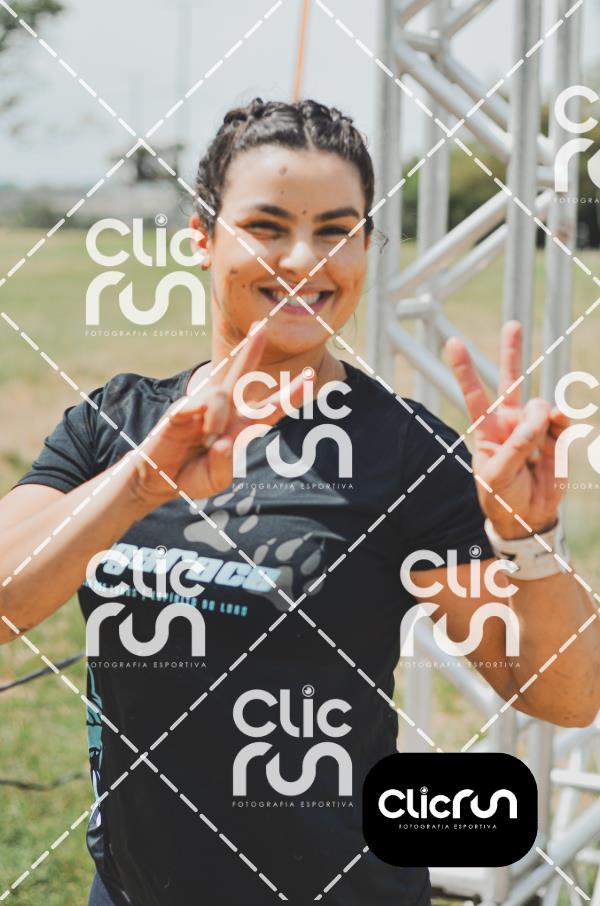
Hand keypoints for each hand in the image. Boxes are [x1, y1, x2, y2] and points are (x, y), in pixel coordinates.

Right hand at [129, 323, 312, 510]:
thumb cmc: (192, 475)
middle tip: (262, 326)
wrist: (159, 479)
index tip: (312, 376)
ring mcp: (202, 407)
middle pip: (242, 373)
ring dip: (220, 418)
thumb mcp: (215, 480)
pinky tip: (199, 433)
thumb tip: (225, 442)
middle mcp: (225, 410)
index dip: (292, 393)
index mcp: (241, 426)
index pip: (272, 407)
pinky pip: (198, 403)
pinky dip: (204, 419)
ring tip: (209, 439)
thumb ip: (224, 464)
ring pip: (222, 394)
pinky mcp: (181, 409)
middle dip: (252, 349)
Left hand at [446, 320, 568, 539]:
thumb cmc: (502, 496)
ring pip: (539, 405)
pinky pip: (560, 418)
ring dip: (540, 419)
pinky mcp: (556, 435)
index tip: (453, 342)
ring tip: (539, 442)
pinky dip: (560, 420)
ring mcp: (534, 426)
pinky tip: (559, 421)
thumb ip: (518, 444)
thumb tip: (541, 411)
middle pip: (511, 381)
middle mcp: (510, 422)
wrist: (527, 516)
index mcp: (487, 430)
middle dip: (511, 352)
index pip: (474, 395)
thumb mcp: (498, 474)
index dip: (464, 369)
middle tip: (512, 325)